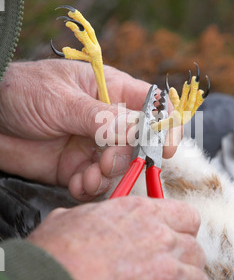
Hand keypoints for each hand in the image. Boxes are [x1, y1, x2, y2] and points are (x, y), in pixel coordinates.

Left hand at [0, 59, 179, 199]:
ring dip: (107, 176)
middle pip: (137, 144)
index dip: (163, 126)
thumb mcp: (63, 99)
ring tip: (86, 177)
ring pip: (117, 167)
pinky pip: (94, 183)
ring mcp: (91, 146)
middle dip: (126, 158)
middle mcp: (107, 121)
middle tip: (105, 163)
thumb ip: (101, 118)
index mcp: (110, 91)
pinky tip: (77, 184)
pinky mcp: (74, 168)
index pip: (150, 106)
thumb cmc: (22, 91)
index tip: (164, 148)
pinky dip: (89, 188)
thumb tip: (140, 130)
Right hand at [27, 196, 209, 279]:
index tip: (175, 241)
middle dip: (184, 264)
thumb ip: (95, 216)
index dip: (183, 232)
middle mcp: (161, 239)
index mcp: (141, 214)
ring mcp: (168, 274)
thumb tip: (90, 221)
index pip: (187, 217)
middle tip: (168, 274)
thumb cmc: (56, 257)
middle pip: (196, 251)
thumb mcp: (73, 218)